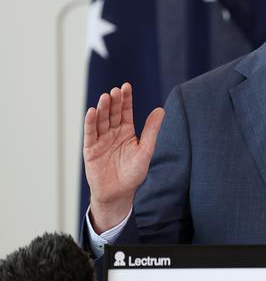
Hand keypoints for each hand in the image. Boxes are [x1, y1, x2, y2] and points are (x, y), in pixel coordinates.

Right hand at [83, 82, 163, 232]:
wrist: (118, 194)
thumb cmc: (133, 173)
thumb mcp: (146, 150)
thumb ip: (151, 131)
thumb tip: (161, 110)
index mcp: (127, 132)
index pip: (126, 112)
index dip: (126, 99)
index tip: (126, 86)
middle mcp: (113, 133)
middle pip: (113, 114)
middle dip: (114, 102)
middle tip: (115, 91)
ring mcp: (101, 140)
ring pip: (101, 121)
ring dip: (102, 109)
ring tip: (105, 97)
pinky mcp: (91, 149)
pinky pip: (90, 134)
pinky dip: (91, 123)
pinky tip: (92, 112)